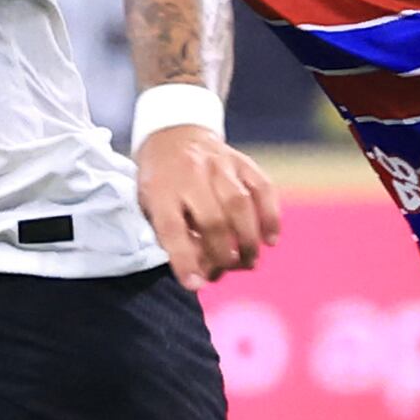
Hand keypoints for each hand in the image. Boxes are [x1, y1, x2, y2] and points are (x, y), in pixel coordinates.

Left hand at [134, 125, 280, 290]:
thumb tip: (199, 271)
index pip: (171, 228)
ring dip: (248, 239)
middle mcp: (190, 174)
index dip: (184, 259)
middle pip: (212, 219)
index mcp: (159, 189)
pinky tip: (270, 238)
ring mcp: (218, 164)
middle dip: (223, 253)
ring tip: (250, 261)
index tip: (195, 284)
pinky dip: (270, 215)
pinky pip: (262, 188)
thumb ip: (169, 235)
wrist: (174, 134)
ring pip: (239, 204)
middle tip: (227, 270)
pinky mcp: (241, 161)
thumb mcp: (148, 205)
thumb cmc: (160, 181)